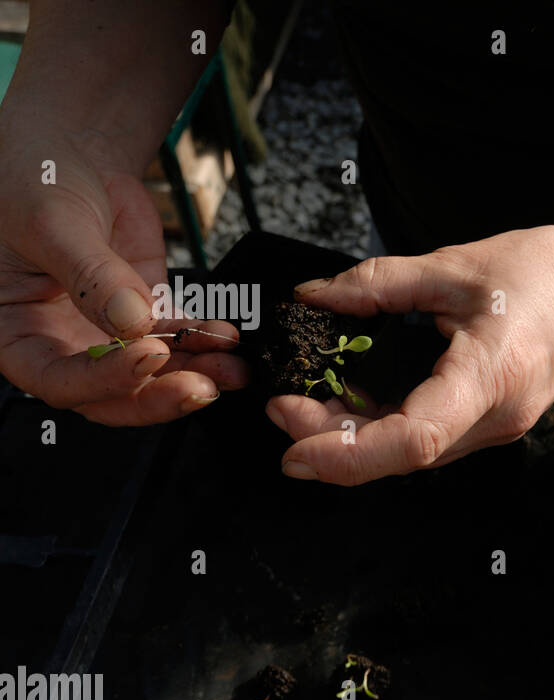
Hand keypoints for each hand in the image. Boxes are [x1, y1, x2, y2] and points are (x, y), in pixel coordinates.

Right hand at [0, 131, 245, 423]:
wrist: (69, 151)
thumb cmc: (31, 181)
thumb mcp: (51, 223)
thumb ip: (91, 275)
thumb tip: (132, 322)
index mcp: (15, 334)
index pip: (58, 381)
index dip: (104, 380)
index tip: (148, 356)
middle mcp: (60, 343)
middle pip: (112, 393)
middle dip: (160, 395)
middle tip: (202, 388)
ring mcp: (107, 332)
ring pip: (154, 372)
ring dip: (197, 372)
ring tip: (233, 368)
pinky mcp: (147, 312)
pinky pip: (179, 338)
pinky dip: (206, 340)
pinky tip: (229, 334)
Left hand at [267, 222, 553, 484]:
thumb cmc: (552, 271)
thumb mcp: (455, 264)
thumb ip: (378, 284)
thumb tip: (317, 297)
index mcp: (491, 378)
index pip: (413, 440)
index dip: (347, 454)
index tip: (295, 445)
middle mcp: (497, 417)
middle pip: (404, 455)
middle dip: (334, 441)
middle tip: (283, 405)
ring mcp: (500, 425)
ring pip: (416, 452)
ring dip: (357, 437)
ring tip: (309, 399)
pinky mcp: (497, 418)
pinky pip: (433, 436)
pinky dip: (387, 426)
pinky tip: (356, 398)